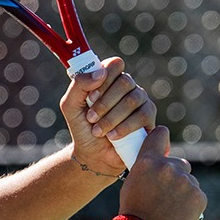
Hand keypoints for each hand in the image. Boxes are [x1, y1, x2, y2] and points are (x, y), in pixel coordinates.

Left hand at [60, 55, 155, 178]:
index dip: (104, 78)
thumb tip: (100, 73)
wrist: (92, 155)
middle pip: (125, 81)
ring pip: (134, 99)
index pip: (115, 64)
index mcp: (109, 78)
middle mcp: (128, 87)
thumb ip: (78, 85)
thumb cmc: (82, 127)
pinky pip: (143, 116)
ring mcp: (141, 101)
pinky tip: (112, 136)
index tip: (90, 97)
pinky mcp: (149, 119)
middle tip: (91, 118)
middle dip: (105, 102)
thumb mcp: (71, 105)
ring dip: (112, 117)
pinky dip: (124, 127)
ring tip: (98, 131)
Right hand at [115, 126, 205, 219]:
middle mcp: (167, 166)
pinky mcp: (198, 196)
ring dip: (183, 191)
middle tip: (165, 194)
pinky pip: (197, 195)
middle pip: (180, 163)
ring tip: (170, 210)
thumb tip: (160, 166)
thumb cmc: (133, 214)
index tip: (163, 147)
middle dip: (175, 175)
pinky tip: (179, 215)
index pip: (159, 134)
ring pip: (189, 181)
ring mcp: (185, 181)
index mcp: (147, 161)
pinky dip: (191, 204)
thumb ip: (147, 170)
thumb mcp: (132, 185)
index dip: (161, 138)